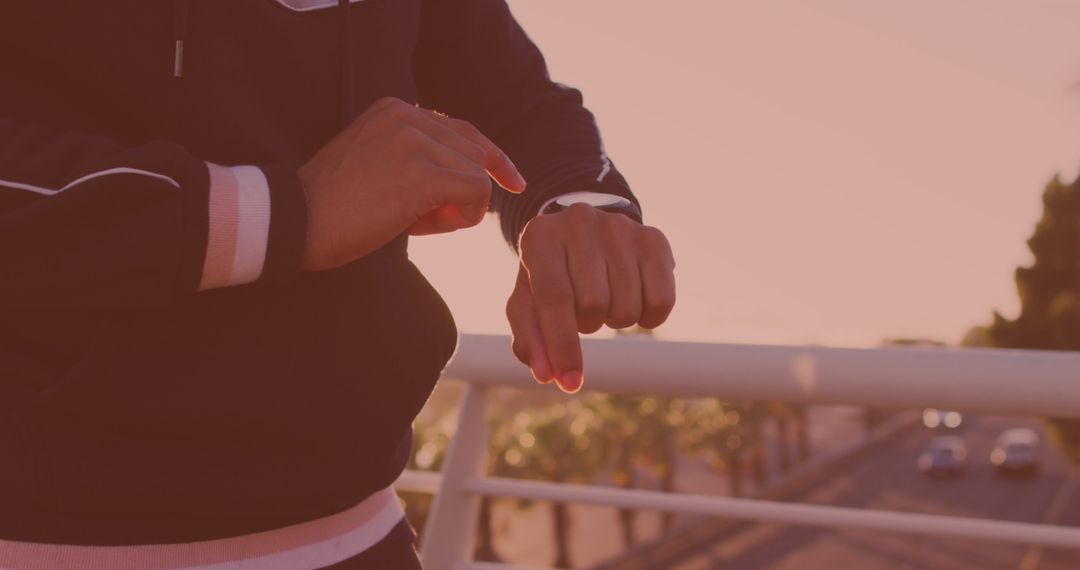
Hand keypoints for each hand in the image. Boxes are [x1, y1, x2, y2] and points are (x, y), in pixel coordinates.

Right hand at [298, 97, 525, 270]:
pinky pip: (475, 192)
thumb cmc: (332, 207)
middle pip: (474, 152)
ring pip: (477, 174)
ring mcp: (414, 140)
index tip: (513, 180)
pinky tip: (431, 227)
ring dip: (459, 208)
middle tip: (436, 221)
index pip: (462, 129)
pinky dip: (463, 216)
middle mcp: (406, 115)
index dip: (492, 157)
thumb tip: (473, 180)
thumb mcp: (376, 163)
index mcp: (394, 108)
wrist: (293, 220)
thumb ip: (418, 158)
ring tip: (420, 224)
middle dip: (467, 192)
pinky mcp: (421, 172)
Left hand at [506, 203, 675, 392]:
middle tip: (584, 312)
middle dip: (588, 324)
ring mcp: (620, 227)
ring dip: (615, 320)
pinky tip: (635, 301)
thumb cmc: (551, 276)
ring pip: (627, 307)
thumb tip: (548, 376)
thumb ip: (531, 340)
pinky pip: (662, 301)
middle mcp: (580, 222)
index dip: (563, 345)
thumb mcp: (528, 302)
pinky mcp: (654, 238)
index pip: (554, 298)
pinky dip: (649, 318)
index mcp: (540, 237)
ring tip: (606, 299)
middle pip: (594, 304)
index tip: (570, 383)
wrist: (584, 233)